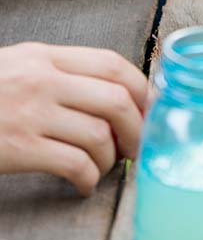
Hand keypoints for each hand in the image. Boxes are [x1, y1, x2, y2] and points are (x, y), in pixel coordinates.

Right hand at [0, 43, 145, 194]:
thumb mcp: (17, 63)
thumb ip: (56, 68)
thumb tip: (104, 87)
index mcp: (45, 56)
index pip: (110, 63)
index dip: (139, 87)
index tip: (149, 106)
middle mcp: (43, 80)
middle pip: (114, 99)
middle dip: (137, 126)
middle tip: (137, 144)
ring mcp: (31, 114)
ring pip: (99, 134)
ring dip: (112, 157)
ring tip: (106, 165)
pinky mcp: (20, 148)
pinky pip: (74, 164)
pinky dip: (89, 177)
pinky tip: (84, 183)